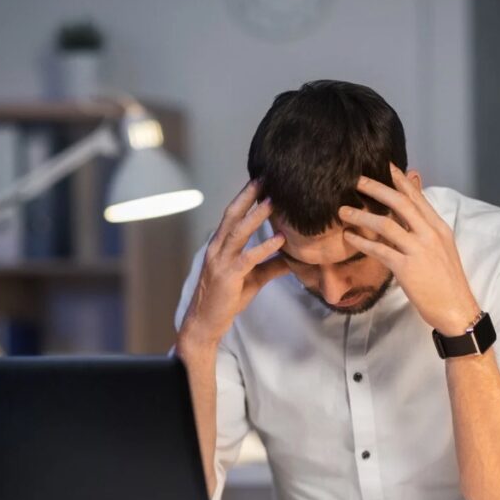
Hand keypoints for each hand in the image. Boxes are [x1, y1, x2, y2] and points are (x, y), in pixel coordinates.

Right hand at [179, 181, 288, 346]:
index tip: (261, 180)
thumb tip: (294, 258)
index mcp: (220, 245)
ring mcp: (221, 261)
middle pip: (233, 215)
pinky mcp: (228, 276)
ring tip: (274, 200)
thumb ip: (271, 266)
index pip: (233, 215)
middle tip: (265, 177)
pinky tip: (280, 239)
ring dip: (256, 215)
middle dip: (248, 195)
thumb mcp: (253, 279)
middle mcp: (217, 248)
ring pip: (239, 232)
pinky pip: (248, 258)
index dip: (246, 197)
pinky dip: (264, 247)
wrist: (205, 322)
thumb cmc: (226, 299)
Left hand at [338, 164, 479, 335]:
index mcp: (439, 227)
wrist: (456, 308)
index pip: (417, 197)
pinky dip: (362, 242)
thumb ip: (426, 228)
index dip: (400, 180)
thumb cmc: (447, 281)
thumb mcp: (442, 248)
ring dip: (362, 216)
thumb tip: (412, 212)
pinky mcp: (407, 268)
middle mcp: (430, 234)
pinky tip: (349, 238)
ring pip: (386, 225)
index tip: (384, 165)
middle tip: (357, 180)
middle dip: (377, 189)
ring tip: (343, 211)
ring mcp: (419, 250)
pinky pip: (379, 250)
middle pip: (401, 203)